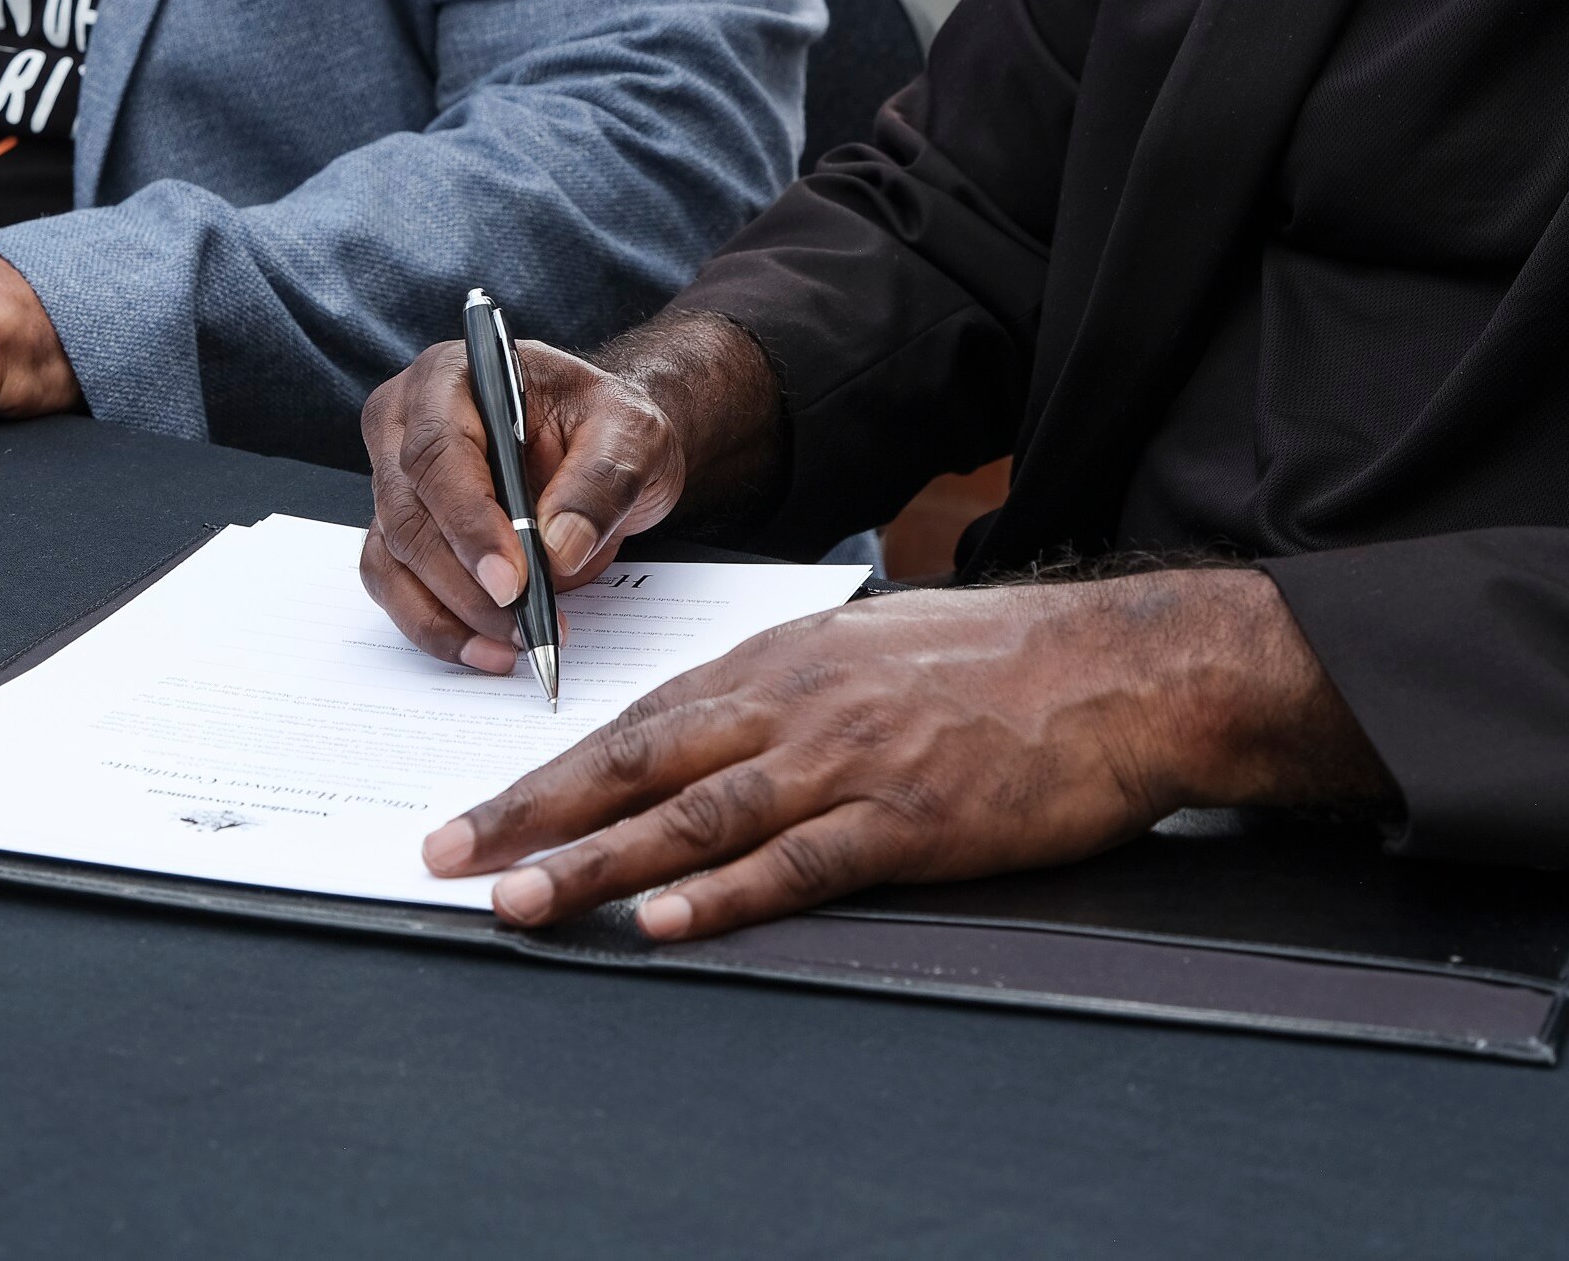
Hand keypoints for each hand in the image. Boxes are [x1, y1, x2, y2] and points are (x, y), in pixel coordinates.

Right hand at [359, 333, 705, 674]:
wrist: (605, 447)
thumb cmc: (607, 425)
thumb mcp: (631, 435)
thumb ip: (600, 481)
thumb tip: (556, 549)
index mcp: (454, 375)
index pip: (439, 451)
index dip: (469, 522)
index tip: (512, 579)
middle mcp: (406, 422)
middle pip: (408, 511)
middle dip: (465, 580)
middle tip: (524, 622)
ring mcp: (395, 479)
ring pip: (394, 556)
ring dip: (450, 612)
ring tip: (516, 642)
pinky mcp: (399, 531)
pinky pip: (397, 586)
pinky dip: (436, 625)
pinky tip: (486, 649)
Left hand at [422, 568, 1396, 939]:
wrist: (1120, 668)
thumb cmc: (1002, 660)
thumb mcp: (874, 645)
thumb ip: (789, 688)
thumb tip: (712, 731)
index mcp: (784, 658)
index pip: (639, 718)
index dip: (549, 770)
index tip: (477, 813)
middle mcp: (797, 702)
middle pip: (640, 762)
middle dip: (533, 815)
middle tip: (449, 858)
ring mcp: (850, 761)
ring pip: (696, 815)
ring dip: (598, 861)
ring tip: (521, 901)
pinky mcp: (909, 821)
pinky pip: (799, 863)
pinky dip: (726, 894)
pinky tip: (667, 922)